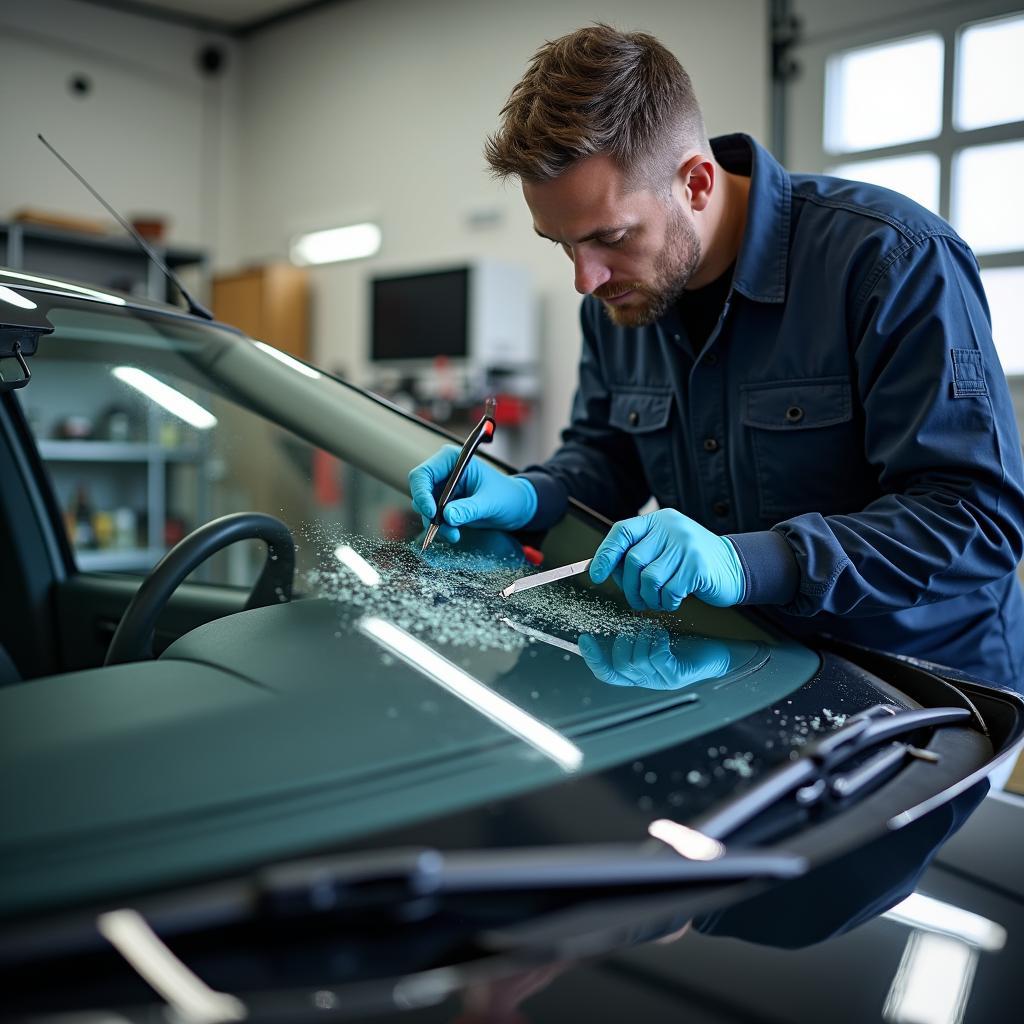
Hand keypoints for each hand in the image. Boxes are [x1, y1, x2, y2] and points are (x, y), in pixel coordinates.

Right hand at [408, 445, 536, 543]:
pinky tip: (454, 534)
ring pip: (425, 507)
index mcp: (453, 460)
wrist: (516, 508)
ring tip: (454, 534)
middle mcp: (444, 472)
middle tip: (440, 527)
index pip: (423, 474)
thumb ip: (469, 508)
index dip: (422, 493)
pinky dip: (441, 527)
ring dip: (434, 523)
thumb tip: (448, 516)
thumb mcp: (490, 502)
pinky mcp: (446, 504)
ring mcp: (443, 489)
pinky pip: (434, 517)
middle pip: (420, 491)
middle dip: (428, 511)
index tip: (432, 513)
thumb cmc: (507, 496)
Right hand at [578, 628, 733, 689]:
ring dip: (642, 638)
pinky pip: (657, 658)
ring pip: (637, 661)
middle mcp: (647, 681)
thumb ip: (635, 637)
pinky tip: (663, 634)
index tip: (585, 640)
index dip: (593, 659)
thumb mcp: (656, 639)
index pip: (607, 673)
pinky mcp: (676, 676)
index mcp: (639, 674)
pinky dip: (656, 641)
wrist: (719, 655)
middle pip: (620, 665)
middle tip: (637, 627)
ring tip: (653, 628)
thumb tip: (615, 623)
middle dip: (625, 641)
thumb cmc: (689, 646)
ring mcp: (661, 681)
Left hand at [589, 509, 744, 610]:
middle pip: (633, 560)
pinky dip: (666, 602)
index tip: (597, 575)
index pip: (622, 532)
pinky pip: (669, 591)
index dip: (605, 554)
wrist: (734, 566)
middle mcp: (671, 528)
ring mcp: (686, 546)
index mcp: (658, 521)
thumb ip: (639, 552)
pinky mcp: (698, 566)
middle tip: (637, 599)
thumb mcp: (665, 547)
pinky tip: (673, 600)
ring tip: (657, 601)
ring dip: (648, 598)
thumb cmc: (692, 562)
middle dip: (629, 587)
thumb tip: (603, 568)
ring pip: (649, 578)